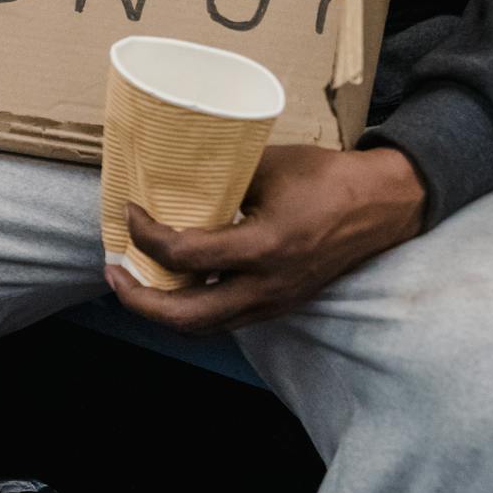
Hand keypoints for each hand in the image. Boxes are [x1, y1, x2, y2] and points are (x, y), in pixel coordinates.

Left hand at [106, 145, 426, 332]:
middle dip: (138, 299)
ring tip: (133, 282)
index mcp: (265, 246)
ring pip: (202, 326)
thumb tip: (170, 178)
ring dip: (160, 310)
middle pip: (184, 316)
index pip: (184, 255)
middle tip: (113, 271)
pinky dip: (189, 308)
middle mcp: (266, 286)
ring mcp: (273, 303)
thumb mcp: (267, 166)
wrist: (380, 207)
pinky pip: (222, 319)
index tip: (130, 211)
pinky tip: (172, 285)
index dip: (145, 235)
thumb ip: (219, 179)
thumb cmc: (326, 178)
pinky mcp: (278, 306)